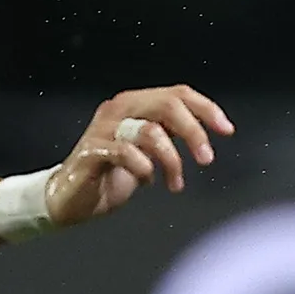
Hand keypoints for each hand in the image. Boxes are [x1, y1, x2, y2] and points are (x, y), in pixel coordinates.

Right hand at [46, 85, 233, 228]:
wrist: (68, 199)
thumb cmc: (108, 175)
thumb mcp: (147, 150)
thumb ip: (168, 134)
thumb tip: (203, 131)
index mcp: (133, 104)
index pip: (177, 93)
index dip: (206, 109)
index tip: (226, 130)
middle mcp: (118, 109)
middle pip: (168, 105)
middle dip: (194, 132)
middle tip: (206, 159)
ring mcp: (103, 129)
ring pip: (151, 131)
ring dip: (172, 160)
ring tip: (175, 182)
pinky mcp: (91, 151)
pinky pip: (127, 154)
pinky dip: (144, 170)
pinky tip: (146, 181)